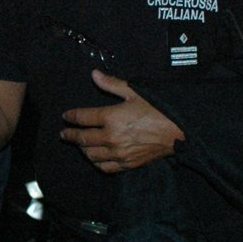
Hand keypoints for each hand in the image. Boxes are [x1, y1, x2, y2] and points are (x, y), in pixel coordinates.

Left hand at [59, 69, 182, 172]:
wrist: (178, 131)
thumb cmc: (158, 109)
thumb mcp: (134, 92)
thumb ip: (111, 84)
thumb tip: (94, 74)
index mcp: (111, 117)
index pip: (82, 118)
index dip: (71, 116)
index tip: (66, 116)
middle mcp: (111, 138)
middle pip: (82, 138)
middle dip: (70, 135)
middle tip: (64, 134)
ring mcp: (118, 153)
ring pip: (90, 155)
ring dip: (82, 149)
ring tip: (79, 144)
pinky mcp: (127, 164)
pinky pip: (104, 167)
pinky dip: (96, 162)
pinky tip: (95, 157)